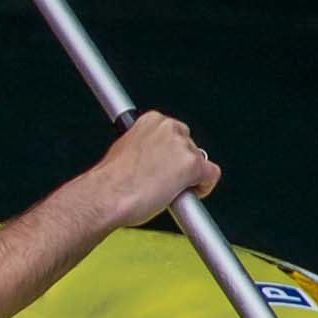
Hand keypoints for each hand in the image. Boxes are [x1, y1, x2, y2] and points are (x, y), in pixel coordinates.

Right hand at [90, 111, 219, 226]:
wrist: (105, 196)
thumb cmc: (108, 181)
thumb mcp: (123, 152)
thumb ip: (143, 149)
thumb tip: (153, 161)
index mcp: (151, 120)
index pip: (173, 132)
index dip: (168, 152)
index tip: (160, 164)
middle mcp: (169, 128)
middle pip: (188, 145)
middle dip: (179, 163)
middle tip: (163, 180)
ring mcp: (183, 146)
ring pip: (198, 161)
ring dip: (187, 177)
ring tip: (165, 191)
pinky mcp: (193, 165)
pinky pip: (212, 175)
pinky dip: (204, 187)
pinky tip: (186, 195)